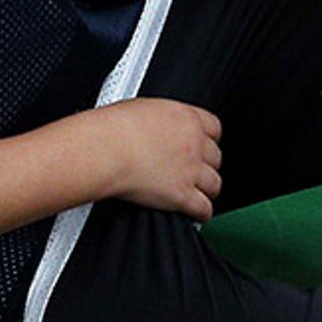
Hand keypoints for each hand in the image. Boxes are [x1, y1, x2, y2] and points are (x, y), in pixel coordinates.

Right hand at [98, 97, 223, 217]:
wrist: (105, 149)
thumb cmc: (113, 128)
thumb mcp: (143, 108)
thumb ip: (160, 119)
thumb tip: (156, 124)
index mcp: (186, 117)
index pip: (214, 128)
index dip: (208, 140)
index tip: (201, 146)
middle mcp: (194, 143)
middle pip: (216, 157)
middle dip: (206, 165)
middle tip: (194, 170)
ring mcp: (190, 170)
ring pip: (214, 184)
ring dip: (207, 190)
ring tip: (198, 193)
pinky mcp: (182, 195)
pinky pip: (204, 208)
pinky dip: (201, 213)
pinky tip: (194, 213)